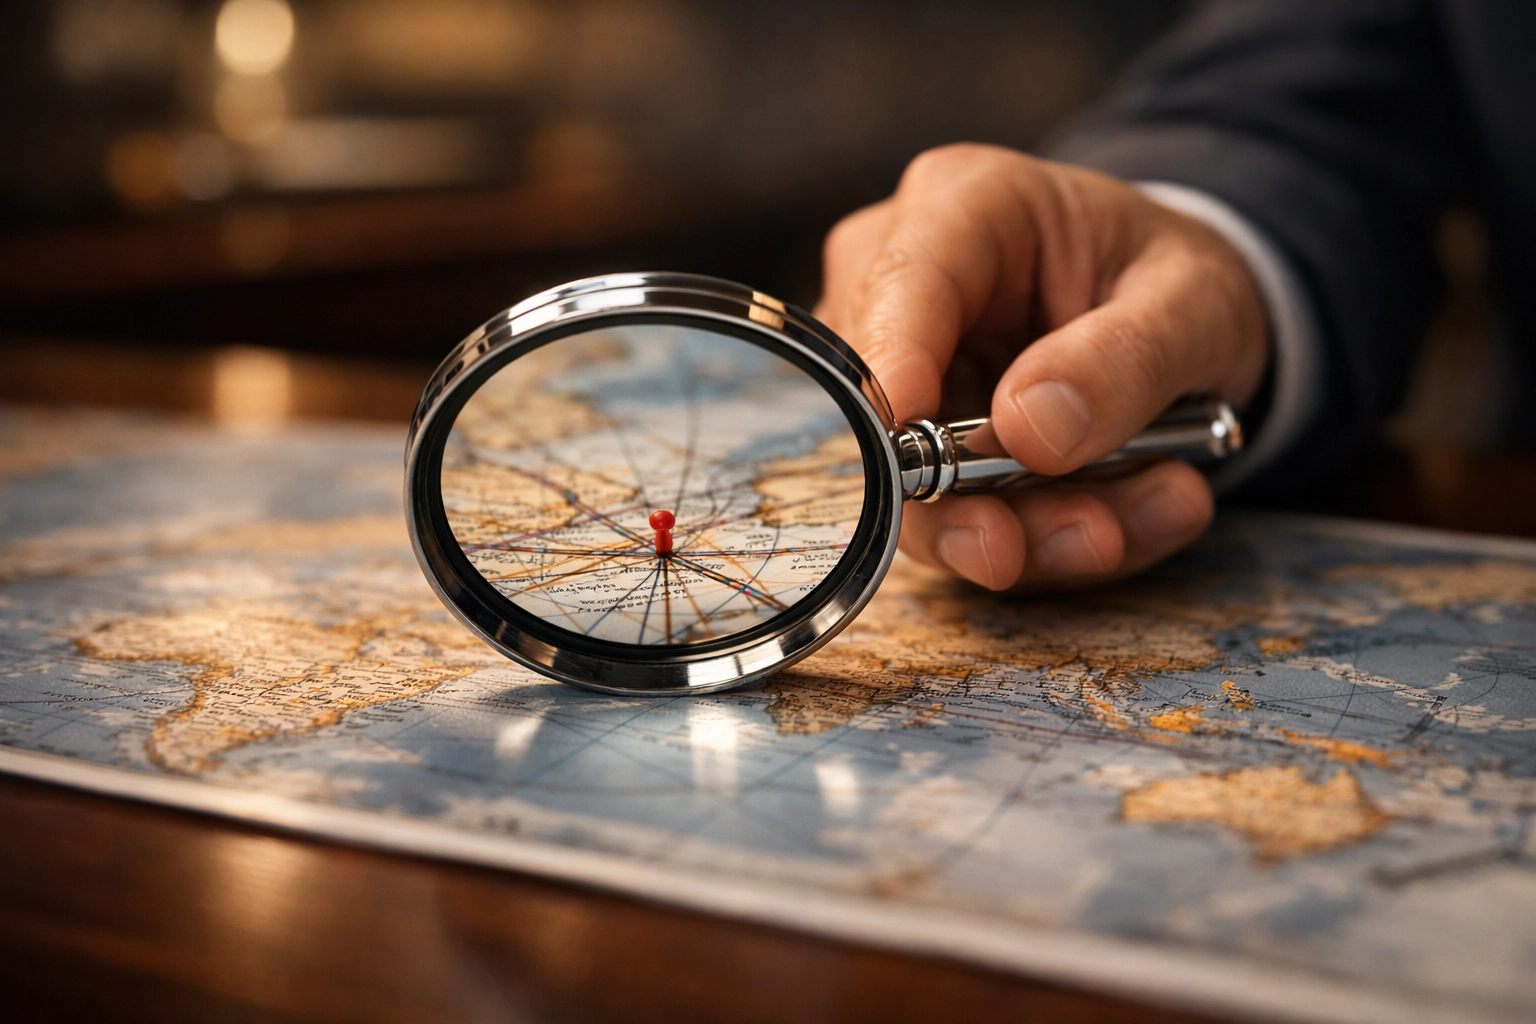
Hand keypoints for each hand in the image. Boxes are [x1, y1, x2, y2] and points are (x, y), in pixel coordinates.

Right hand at [815, 145, 1268, 589]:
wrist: (1179, 322)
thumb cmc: (1177, 286)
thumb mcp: (1195, 305)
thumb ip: (1124, 361)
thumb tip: (1026, 430)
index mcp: (967, 204)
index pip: (901, 284)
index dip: (895, 378)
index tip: (920, 466)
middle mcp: (903, 283)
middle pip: (889, 408)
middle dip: (981, 499)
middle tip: (1092, 536)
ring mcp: (900, 370)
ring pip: (916, 485)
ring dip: (1029, 531)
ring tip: (1136, 523)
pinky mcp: (913, 445)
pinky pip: (957, 518)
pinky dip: (1043, 538)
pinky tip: (1126, 517)